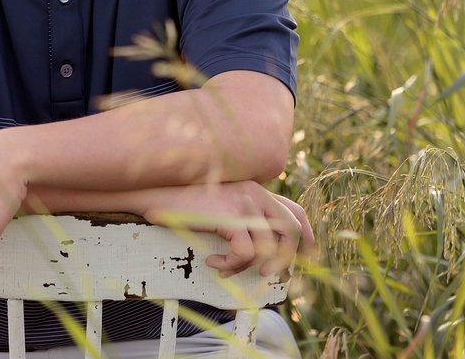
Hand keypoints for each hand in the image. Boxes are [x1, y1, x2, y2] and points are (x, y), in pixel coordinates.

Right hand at [143, 181, 313, 277]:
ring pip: (267, 249)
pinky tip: (213, 263)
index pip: (296, 211)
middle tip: (265, 273)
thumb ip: (243, 218)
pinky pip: (244, 253)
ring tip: (225, 268)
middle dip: (284, 258)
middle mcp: (257, 194)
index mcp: (258, 190)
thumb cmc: (185, 205)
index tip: (306, 256)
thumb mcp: (221, 207)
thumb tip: (263, 251)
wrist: (157, 193)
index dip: (307, 236)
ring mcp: (245, 204)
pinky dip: (229, 265)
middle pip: (292, 230)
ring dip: (245, 267)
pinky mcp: (230, 217)